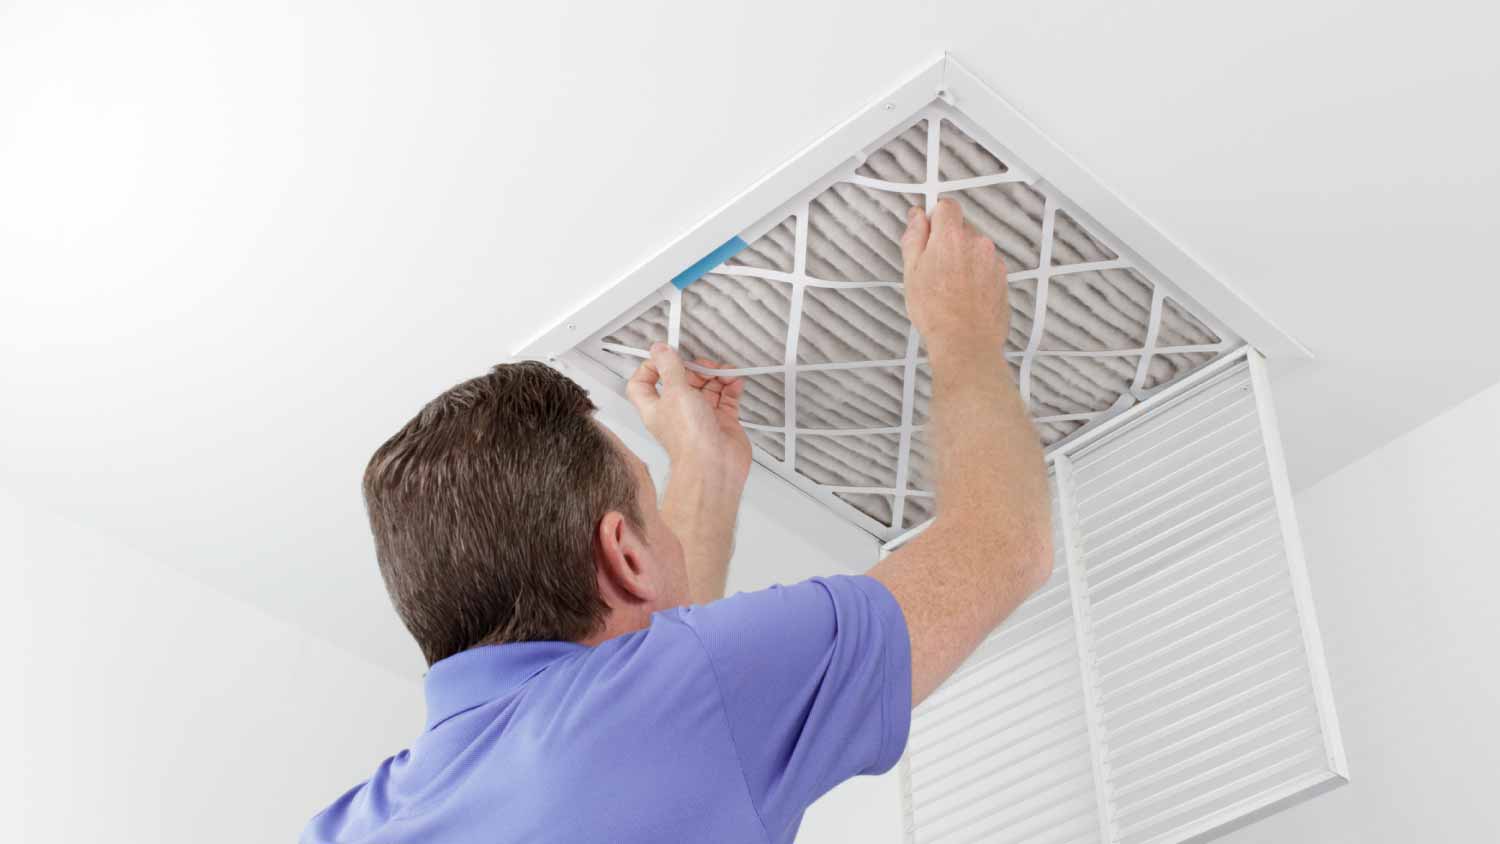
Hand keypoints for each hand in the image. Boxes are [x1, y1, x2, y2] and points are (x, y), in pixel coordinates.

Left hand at [626, 343, 752, 477]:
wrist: (714, 466)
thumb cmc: (689, 439)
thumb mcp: (675, 392)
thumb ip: (669, 368)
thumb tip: (659, 350)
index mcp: (657, 406)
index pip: (643, 384)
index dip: (651, 368)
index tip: (664, 357)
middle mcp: (678, 412)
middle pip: (683, 381)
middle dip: (695, 368)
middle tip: (705, 365)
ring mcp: (701, 417)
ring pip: (707, 388)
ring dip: (717, 376)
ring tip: (724, 373)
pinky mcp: (722, 422)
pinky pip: (727, 398)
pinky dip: (731, 387)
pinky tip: (734, 382)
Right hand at [901, 198, 1009, 367]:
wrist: (966, 342)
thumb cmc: (936, 311)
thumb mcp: (911, 272)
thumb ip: (914, 238)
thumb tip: (916, 216)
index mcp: (951, 236)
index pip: (946, 206)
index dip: (934, 217)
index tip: (927, 233)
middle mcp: (977, 242)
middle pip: (961, 227)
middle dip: (947, 241)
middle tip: (933, 268)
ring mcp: (993, 259)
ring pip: (974, 247)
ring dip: (963, 258)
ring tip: (949, 286)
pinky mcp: (1002, 276)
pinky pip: (986, 265)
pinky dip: (976, 274)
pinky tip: (964, 294)